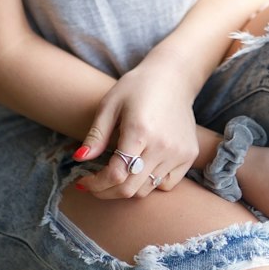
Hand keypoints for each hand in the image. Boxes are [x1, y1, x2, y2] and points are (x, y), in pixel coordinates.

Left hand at [72, 61, 199, 198]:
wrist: (173, 77)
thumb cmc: (137, 87)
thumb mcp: (110, 105)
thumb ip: (96, 135)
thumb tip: (79, 158)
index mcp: (139, 131)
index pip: (115, 174)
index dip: (95, 184)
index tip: (82, 181)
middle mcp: (162, 146)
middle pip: (130, 189)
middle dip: (106, 192)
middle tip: (94, 185)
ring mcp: (179, 153)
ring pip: (146, 190)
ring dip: (126, 189)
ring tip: (115, 176)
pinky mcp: (189, 155)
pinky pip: (166, 184)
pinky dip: (150, 184)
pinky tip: (141, 169)